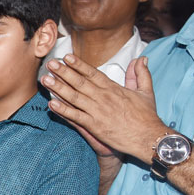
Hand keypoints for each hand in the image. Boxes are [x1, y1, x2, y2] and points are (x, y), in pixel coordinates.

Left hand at [44, 55, 166, 163]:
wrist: (148, 137)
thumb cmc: (147, 116)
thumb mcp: (146, 92)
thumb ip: (140, 74)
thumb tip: (141, 59)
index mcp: (114, 89)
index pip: (93, 73)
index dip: (79, 65)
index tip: (67, 57)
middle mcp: (103, 97)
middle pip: (79, 82)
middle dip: (63, 72)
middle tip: (50, 63)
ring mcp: (97, 111)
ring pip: (74, 97)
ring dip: (58, 88)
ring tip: (45, 79)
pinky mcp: (94, 126)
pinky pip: (75, 116)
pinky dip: (63, 110)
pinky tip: (51, 104)